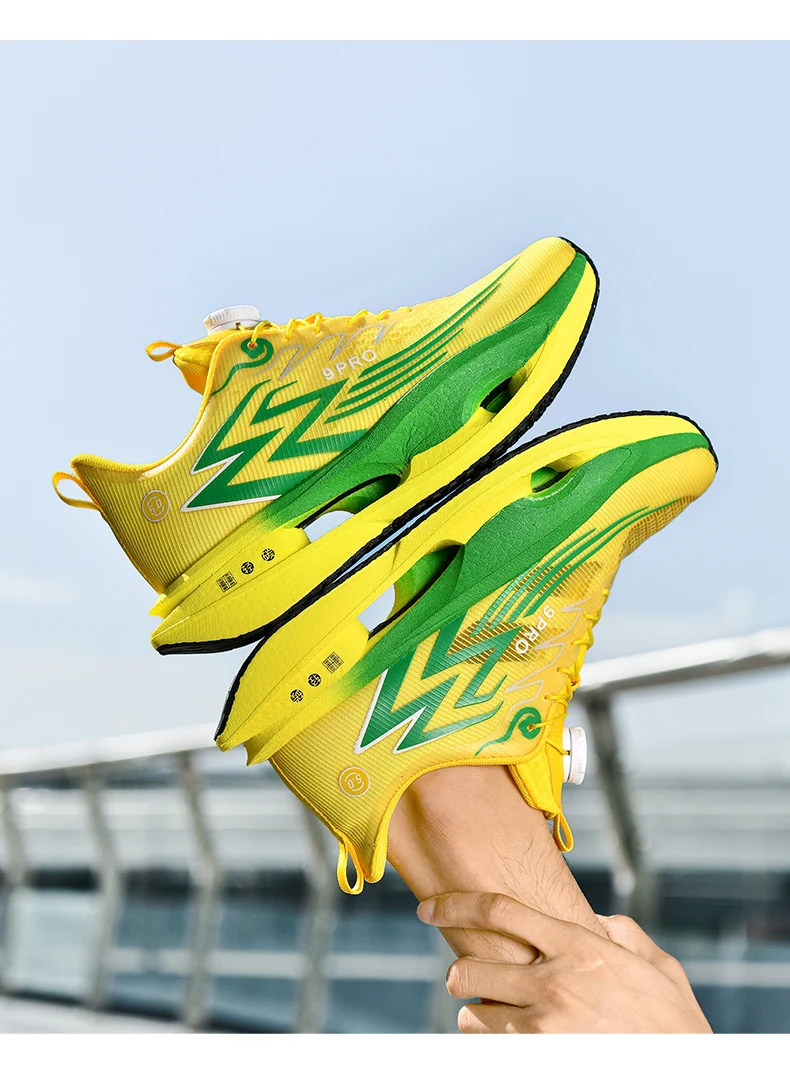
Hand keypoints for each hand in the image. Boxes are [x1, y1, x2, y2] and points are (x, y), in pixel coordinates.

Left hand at [417, 892, 711, 1033]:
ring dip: (477, 1016)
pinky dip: (493, 1046)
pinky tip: (513, 1040)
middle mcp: (554, 983)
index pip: (498, 910)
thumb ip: (621, 933)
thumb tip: (595, 921)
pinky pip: (491, 1051)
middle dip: (461, 974)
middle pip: (468, 968)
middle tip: (468, 978)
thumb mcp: (658, 965)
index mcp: (578, 946)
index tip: (428, 907)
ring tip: (498, 1018)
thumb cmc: (677, 1024)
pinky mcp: (539, 1060)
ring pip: (472, 1018)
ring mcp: (545, 1030)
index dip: (454, 904)